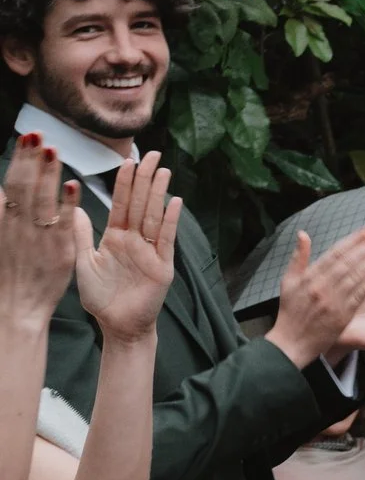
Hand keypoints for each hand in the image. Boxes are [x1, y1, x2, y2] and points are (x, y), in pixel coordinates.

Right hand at [0, 137, 78, 328]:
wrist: (15, 307)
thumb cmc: (9, 271)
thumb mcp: (1, 238)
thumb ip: (4, 213)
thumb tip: (1, 190)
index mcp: (5, 222)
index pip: (12, 183)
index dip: (20, 160)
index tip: (27, 138)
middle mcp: (18, 226)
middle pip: (25, 186)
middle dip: (32, 159)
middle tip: (39, 134)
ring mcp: (37, 238)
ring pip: (42, 199)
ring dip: (48, 174)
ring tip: (53, 150)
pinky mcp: (57, 250)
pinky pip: (63, 223)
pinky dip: (66, 204)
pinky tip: (71, 185)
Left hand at [76, 154, 180, 344]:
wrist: (118, 325)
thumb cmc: (101, 298)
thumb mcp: (83, 263)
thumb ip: (81, 236)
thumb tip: (74, 208)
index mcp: (115, 238)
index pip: (120, 204)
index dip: (124, 183)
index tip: (129, 160)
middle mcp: (134, 240)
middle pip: (140, 204)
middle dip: (145, 178)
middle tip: (152, 154)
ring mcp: (150, 251)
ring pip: (153, 216)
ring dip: (158, 193)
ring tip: (163, 170)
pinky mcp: (163, 265)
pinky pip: (166, 239)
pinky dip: (170, 221)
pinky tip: (175, 202)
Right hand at [267, 228, 364, 365]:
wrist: (291, 343)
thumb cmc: (290, 311)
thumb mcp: (288, 282)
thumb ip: (298, 258)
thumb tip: (303, 234)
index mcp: (309, 277)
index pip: (335, 254)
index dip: (353, 240)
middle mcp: (321, 287)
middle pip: (349, 262)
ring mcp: (333, 302)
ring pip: (356, 277)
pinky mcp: (343, 316)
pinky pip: (358, 297)